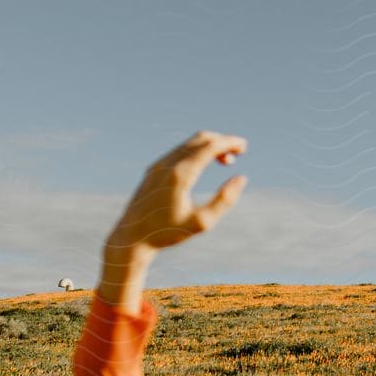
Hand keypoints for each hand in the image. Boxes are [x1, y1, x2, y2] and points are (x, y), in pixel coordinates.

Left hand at [106, 130, 248, 255]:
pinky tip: (205, 163)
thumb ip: (224, 200)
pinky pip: (179, 150)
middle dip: (222, 141)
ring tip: (226, 160)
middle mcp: (167, 164)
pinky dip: (197, 150)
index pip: (209, 147)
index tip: (243, 146)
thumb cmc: (167, 233)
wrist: (132, 236)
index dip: (229, 143)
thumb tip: (241, 178)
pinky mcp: (153, 168)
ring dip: (210, 146)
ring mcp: (158, 165)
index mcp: (180, 175)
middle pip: (200, 139)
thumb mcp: (201, 223)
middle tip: (239, 151)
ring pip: (189, 143)